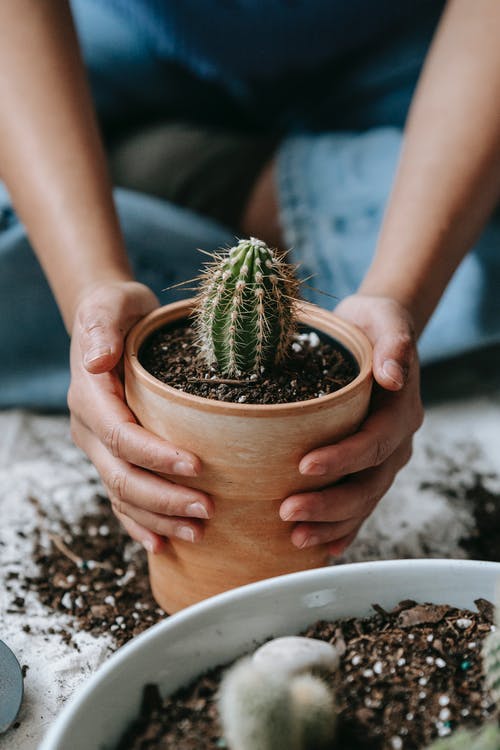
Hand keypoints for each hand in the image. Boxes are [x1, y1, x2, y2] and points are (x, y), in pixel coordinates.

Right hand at [68, 280, 213, 552]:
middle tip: (206, 509)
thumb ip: (102, 328)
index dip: (156, 456)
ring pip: (122, 495)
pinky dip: (140, 523)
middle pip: (122, 476)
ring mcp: (99, 447)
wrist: (110, 325)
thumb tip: (95, 361)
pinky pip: (122, 498)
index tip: (196, 465)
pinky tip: (163, 543)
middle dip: (163, 498)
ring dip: (158, 518)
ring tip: (198, 531)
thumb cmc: (118, 311)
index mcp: (91, 397)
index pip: (122, 436)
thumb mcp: (110, 304)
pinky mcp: (113, 456)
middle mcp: (90, 428)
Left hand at [279, 294, 423, 555]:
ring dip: (331, 524)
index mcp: (400, 410)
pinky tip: (320, 547)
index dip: (342, 458)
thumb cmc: (371, 325)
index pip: (373, 442)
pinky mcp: (367, 467)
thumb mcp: (384, 318)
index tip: (303, 466)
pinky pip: (359, 505)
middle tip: (287, 512)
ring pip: (363, 502)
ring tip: (295, 537)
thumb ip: (394, 342)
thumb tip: (393, 375)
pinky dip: (342, 529)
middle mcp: (396, 441)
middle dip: (329, 503)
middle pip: (368, 484)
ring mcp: (384, 459)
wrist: (374, 333)